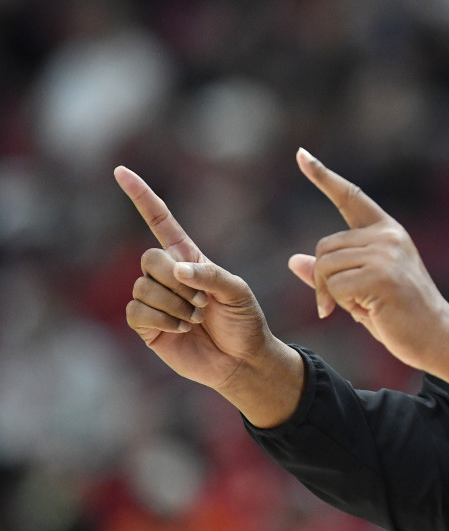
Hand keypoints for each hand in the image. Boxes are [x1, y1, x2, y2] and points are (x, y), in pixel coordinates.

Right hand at [115, 167, 301, 426]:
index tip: (121, 171)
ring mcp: (154, 300)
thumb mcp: (238, 291)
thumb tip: (178, 270)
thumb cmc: (244, 321)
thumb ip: (210, 276)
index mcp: (189, 258)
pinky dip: (162, 320)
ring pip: (144, 287)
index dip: (142, 197)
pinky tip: (181, 329)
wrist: (242, 359)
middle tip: (202, 301)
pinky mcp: (146, 325)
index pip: (160, 221)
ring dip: (175, 305)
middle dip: (177, 280)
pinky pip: (137, 312)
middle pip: (149, 257)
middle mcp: (167, 275)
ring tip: (196, 319)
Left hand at [288, 149, 448, 403]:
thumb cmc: (400, 315)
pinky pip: (335, 287)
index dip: (323, 176)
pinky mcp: (382, 275)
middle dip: (324, 280)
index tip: (301, 155)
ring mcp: (386, 252)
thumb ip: (331, 273)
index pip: (350, 197)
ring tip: (362, 308)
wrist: (439, 336)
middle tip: (343, 304)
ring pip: (326, 266)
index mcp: (387, 231)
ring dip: (332, 295)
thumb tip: (294, 260)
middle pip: (324, 246)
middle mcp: (388, 235)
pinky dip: (341, 305)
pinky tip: (367, 312)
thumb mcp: (361, 290)